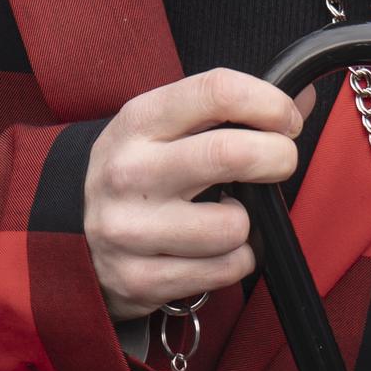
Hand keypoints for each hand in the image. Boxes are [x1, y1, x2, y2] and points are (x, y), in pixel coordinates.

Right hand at [84, 66, 315, 321]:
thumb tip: (303, 98)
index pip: (217, 91)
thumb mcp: (168, 126)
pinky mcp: (137, 279)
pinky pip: (225, 270)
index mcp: (139, 120)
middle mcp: (128, 171)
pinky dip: (236, 260)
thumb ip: (231, 110)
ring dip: (250, 222)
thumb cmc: (141, 169)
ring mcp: (129, 229)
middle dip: (278, 157)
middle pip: (229, 154)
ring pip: (234, 225)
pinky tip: (214, 249)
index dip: (269, 102)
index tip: (286, 120)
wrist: (67, 232)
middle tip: (280, 162)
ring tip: (230, 215)